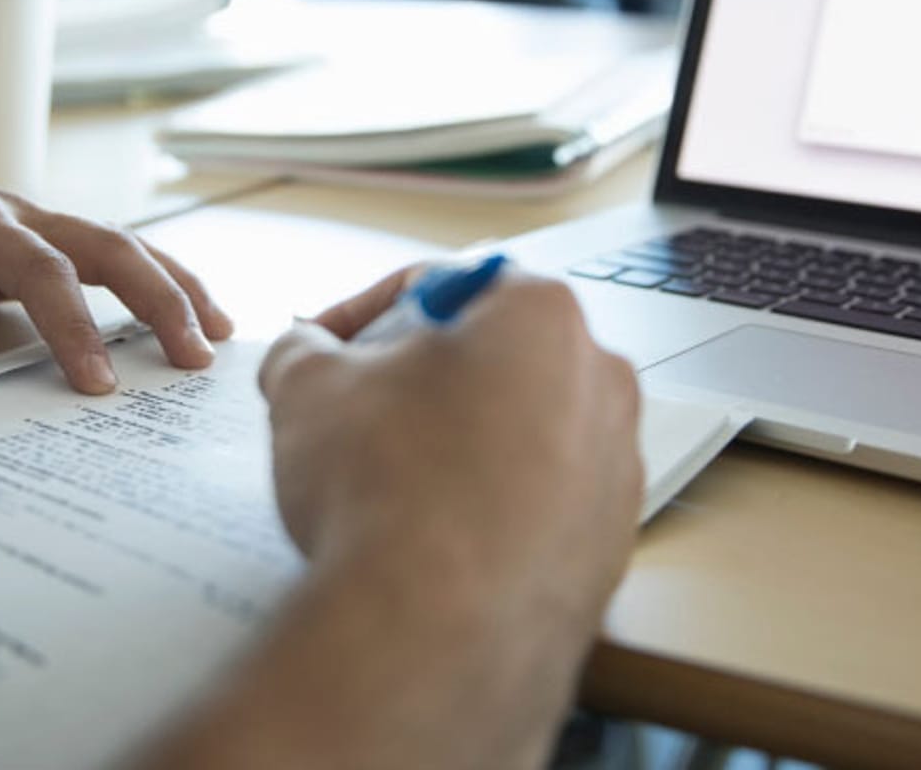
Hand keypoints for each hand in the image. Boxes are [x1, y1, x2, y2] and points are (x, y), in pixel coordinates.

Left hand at [0, 144, 233, 392]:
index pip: (39, 267)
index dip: (72, 323)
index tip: (97, 383)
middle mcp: (15, 212)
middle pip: (107, 244)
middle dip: (159, 297)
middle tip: (198, 354)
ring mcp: (31, 223)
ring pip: (119, 244)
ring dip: (172, 285)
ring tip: (220, 334)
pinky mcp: (35, 243)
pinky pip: (103, 258)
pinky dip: (150, 282)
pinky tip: (183, 314)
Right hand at [259, 266, 640, 634]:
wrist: (431, 634)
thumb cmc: (386, 489)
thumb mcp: (306, 387)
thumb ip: (303, 349)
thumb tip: (304, 354)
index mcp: (541, 315)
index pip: (440, 286)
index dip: (363, 313)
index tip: (324, 346)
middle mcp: (601, 381)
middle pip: (491, 356)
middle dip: (418, 379)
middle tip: (355, 412)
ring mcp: (616, 469)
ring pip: (520, 431)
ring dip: (454, 443)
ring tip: (388, 483)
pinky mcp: (612, 547)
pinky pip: (539, 504)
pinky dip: (488, 508)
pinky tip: (429, 537)